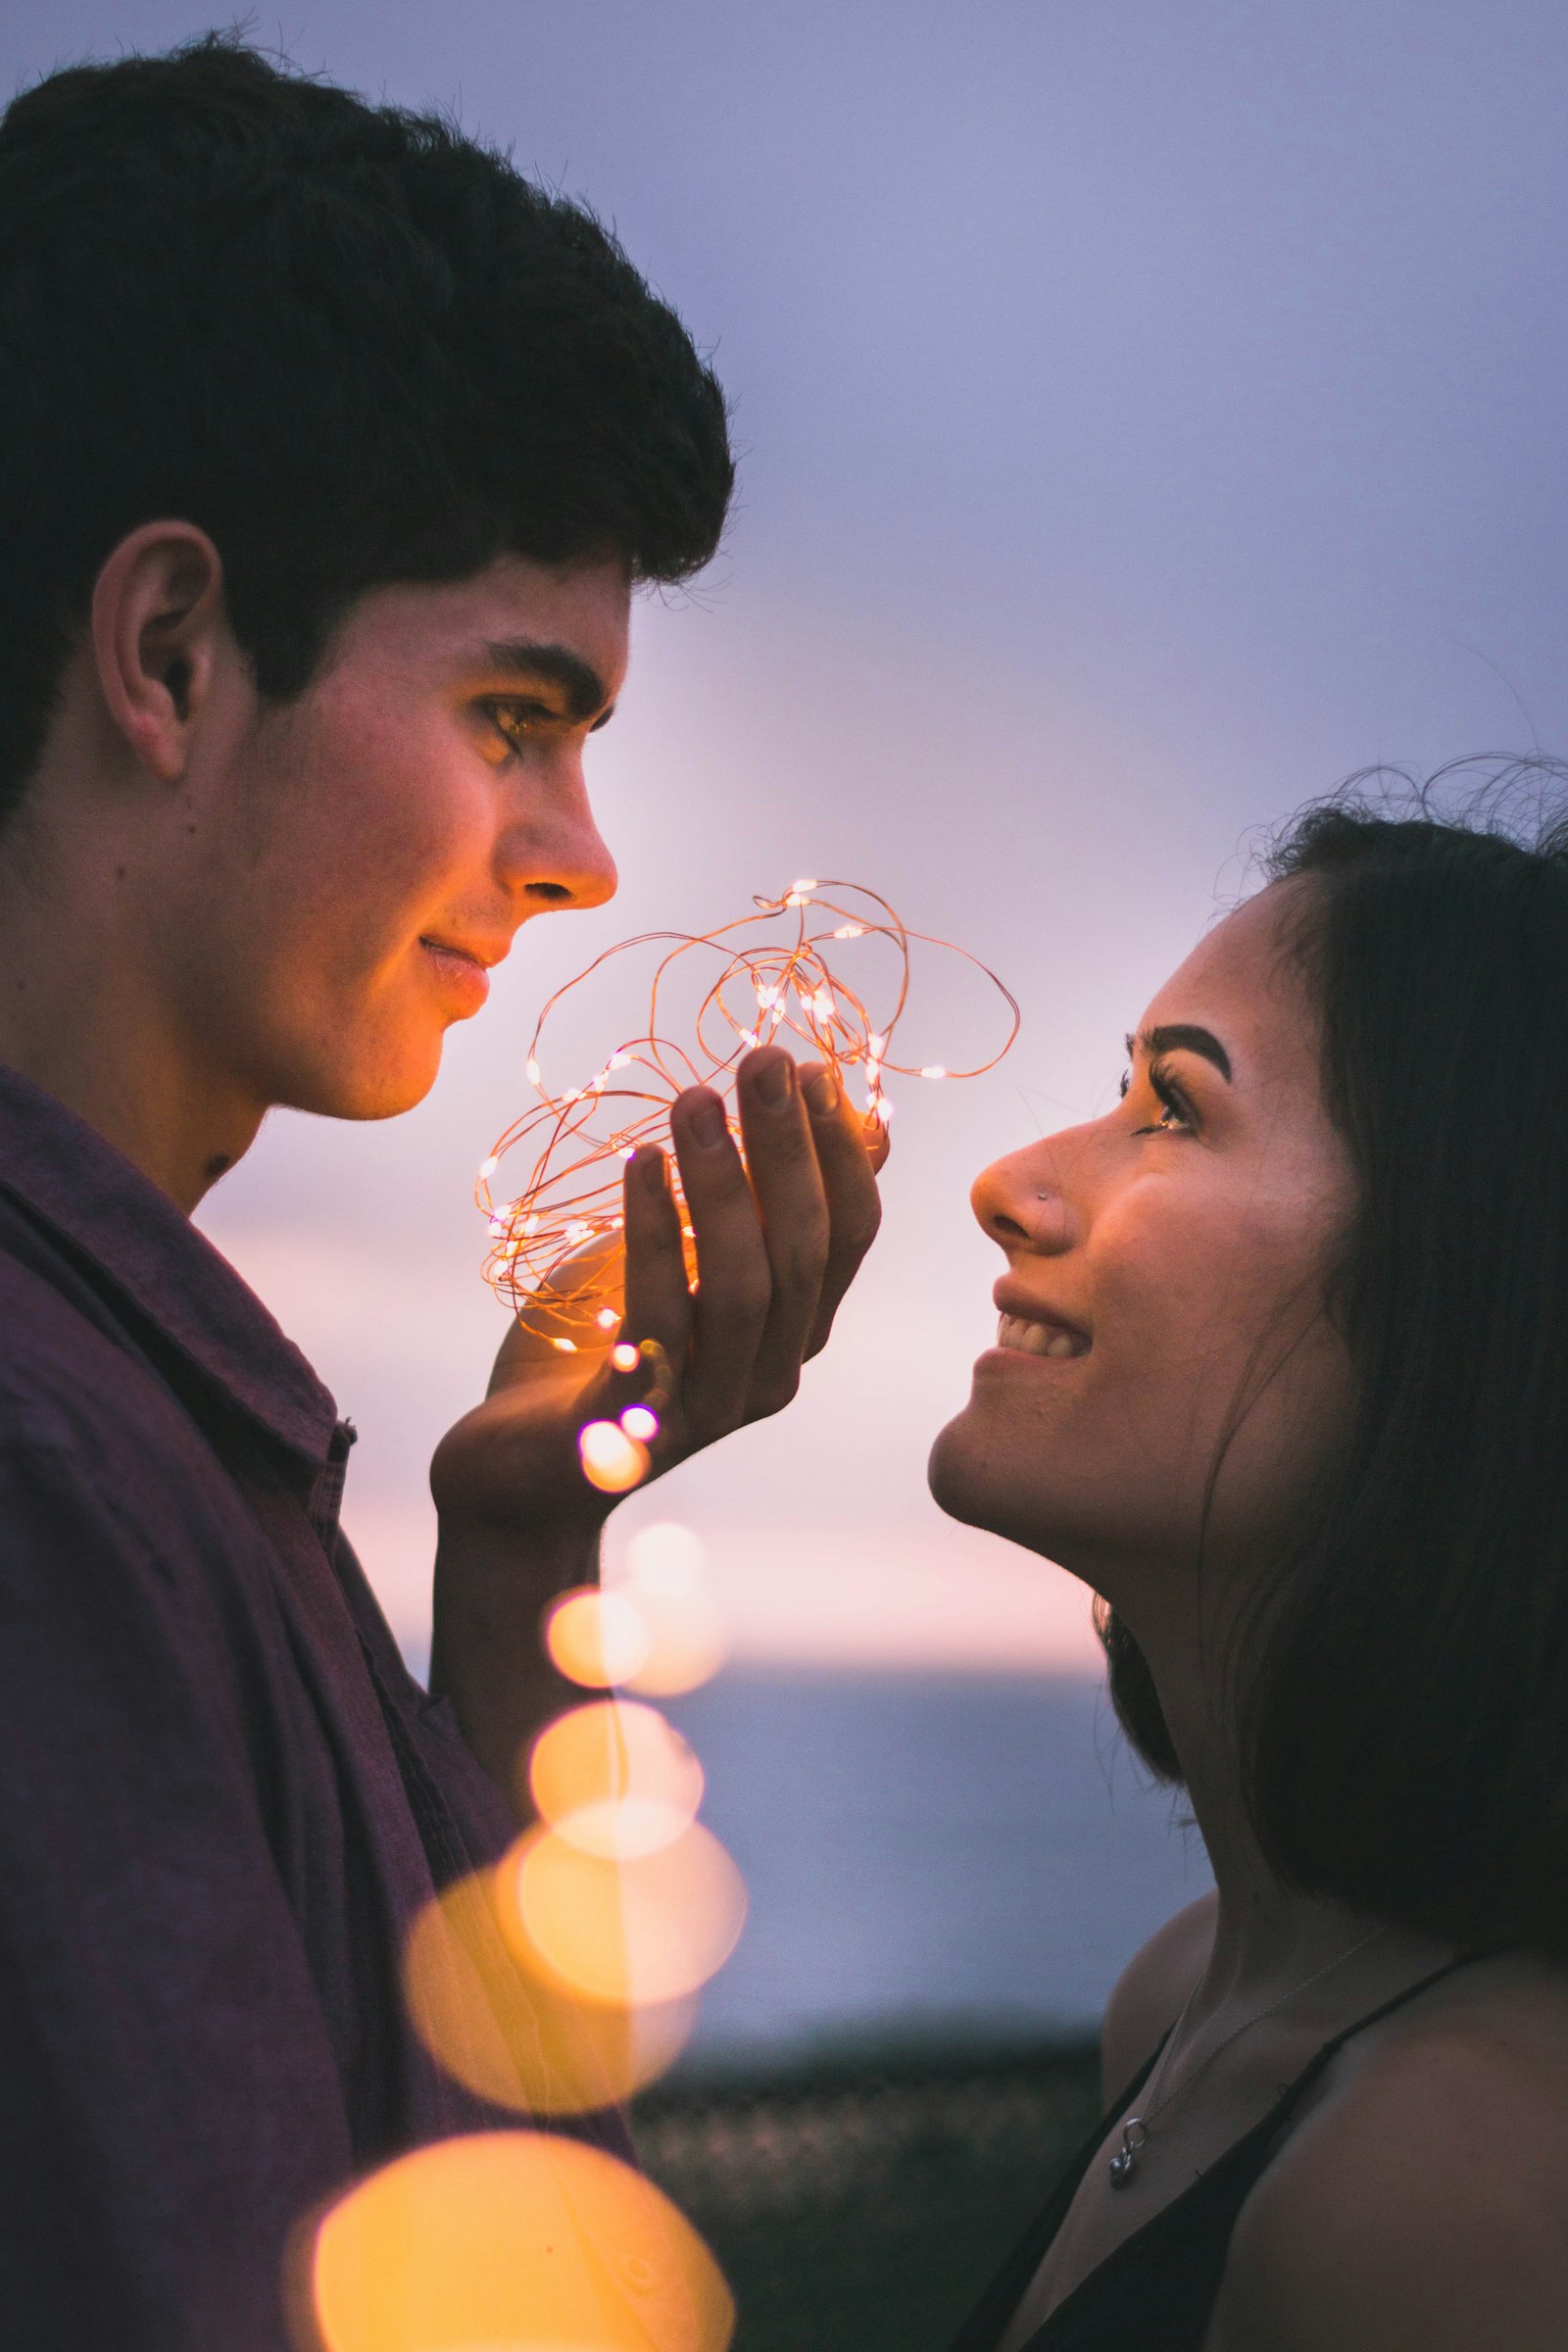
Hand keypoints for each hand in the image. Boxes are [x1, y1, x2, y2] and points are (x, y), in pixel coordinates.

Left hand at [430, 1046, 885, 1542]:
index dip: (842, 1152)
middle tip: (763, 1059)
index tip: (816, 1066)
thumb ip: (752, 1205)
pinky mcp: (635, 1424)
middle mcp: (769, 1374)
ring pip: (743, 1284)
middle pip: (802, 1251)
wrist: (517, 1470)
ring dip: (722, 1183)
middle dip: (789, 1148)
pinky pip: (659, 1319)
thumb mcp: (683, 1260)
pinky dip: (654, 1235)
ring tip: (695, 1098)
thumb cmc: (603, 1347)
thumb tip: (842, 1118)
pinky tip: (641, 1164)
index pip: (848, 1235)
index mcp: (792, 1333)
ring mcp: (709, 1407)